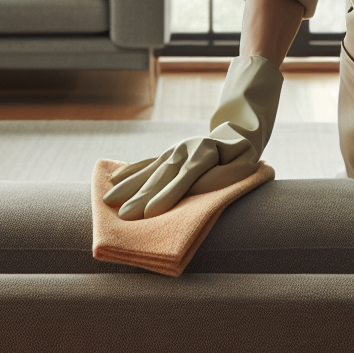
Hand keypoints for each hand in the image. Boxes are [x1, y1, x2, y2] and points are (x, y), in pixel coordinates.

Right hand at [103, 55, 281, 218]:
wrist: (234, 136)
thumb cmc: (240, 159)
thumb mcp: (243, 166)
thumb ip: (223, 177)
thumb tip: (202, 191)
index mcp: (206, 154)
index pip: (186, 177)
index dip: (169, 194)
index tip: (151, 212)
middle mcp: (185, 150)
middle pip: (162, 176)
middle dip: (143, 196)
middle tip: (125, 216)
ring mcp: (173, 151)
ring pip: (149, 169)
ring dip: (129, 186)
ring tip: (109, 200)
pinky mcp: (166, 154)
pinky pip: (145, 163)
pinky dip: (130, 171)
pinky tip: (113, 179)